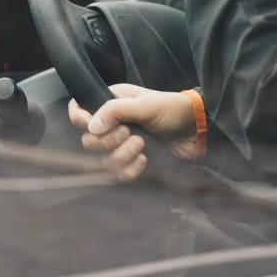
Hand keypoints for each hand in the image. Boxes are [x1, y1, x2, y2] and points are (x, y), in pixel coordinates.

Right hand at [67, 83, 201, 182]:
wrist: (197, 131)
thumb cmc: (174, 109)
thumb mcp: (146, 104)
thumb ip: (116, 111)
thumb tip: (91, 125)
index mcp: (112, 102)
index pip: (80, 109)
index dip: (78, 118)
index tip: (87, 123)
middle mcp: (114, 124)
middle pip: (89, 140)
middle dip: (107, 140)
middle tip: (128, 132)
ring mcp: (123, 144)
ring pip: (104, 159)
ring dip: (122, 154)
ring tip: (142, 144)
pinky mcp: (134, 162)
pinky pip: (120, 174)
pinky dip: (131, 169)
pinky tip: (145, 159)